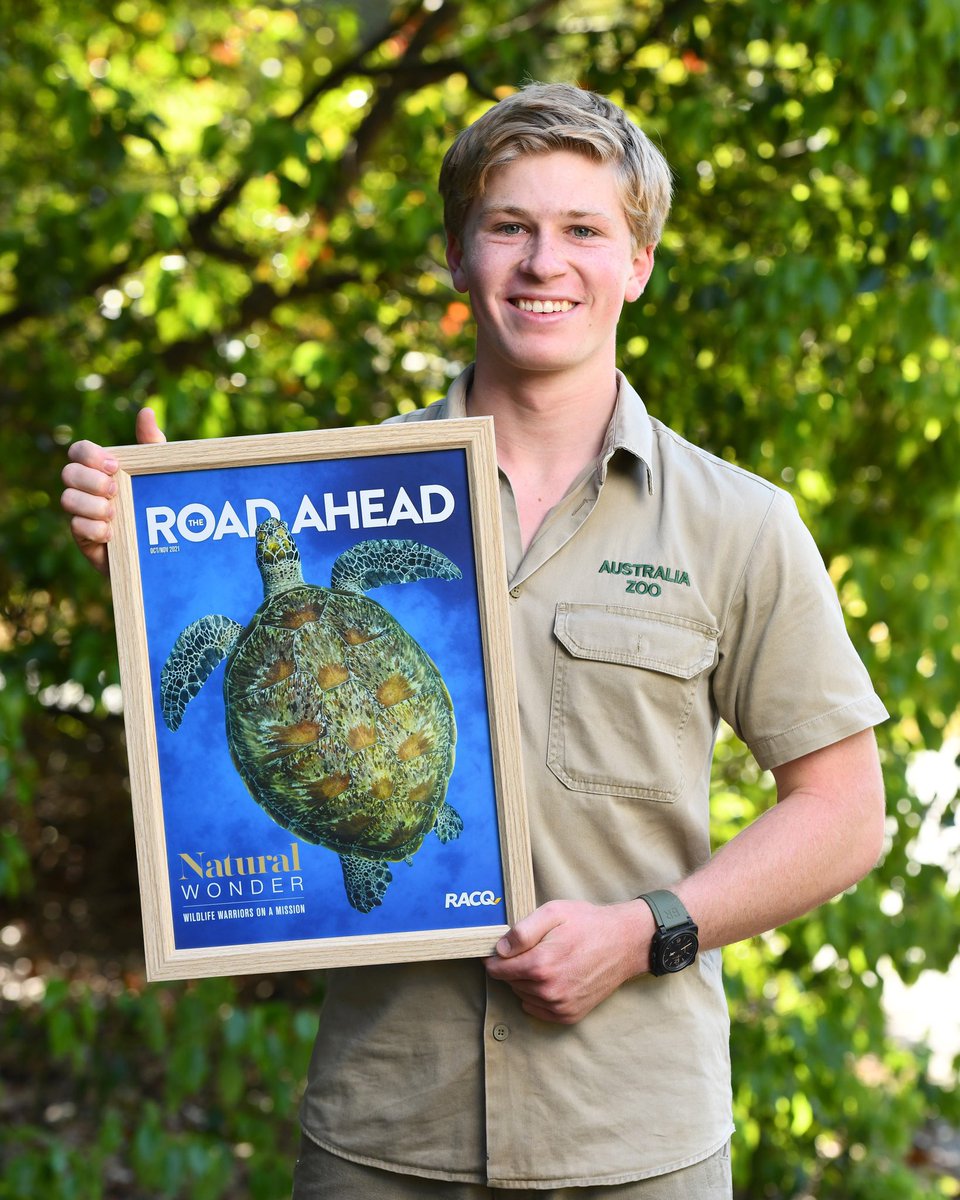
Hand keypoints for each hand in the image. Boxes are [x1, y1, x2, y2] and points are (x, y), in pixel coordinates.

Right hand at [60, 408, 165, 575]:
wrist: (161, 549)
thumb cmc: (154, 503)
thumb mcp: (156, 473)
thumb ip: (151, 444)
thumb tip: (147, 411)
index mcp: (99, 468)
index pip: (79, 451)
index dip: (89, 455)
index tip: (114, 465)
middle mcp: (86, 488)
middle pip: (67, 473)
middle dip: (90, 480)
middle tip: (114, 490)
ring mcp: (82, 512)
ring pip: (67, 499)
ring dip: (91, 505)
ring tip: (114, 513)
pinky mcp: (84, 538)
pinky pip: (76, 528)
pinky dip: (93, 528)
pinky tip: (111, 533)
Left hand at [485, 899, 652, 1024]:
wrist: (624, 943)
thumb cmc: (588, 924)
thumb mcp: (553, 912)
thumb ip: (522, 931)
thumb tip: (499, 950)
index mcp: (540, 964)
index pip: (497, 970)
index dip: (494, 958)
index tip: (499, 950)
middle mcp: (549, 991)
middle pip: (509, 982)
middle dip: (513, 967)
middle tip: (532, 950)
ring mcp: (560, 1006)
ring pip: (523, 995)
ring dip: (526, 981)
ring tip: (546, 961)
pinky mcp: (569, 1015)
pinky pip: (537, 1009)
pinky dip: (537, 996)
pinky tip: (552, 978)